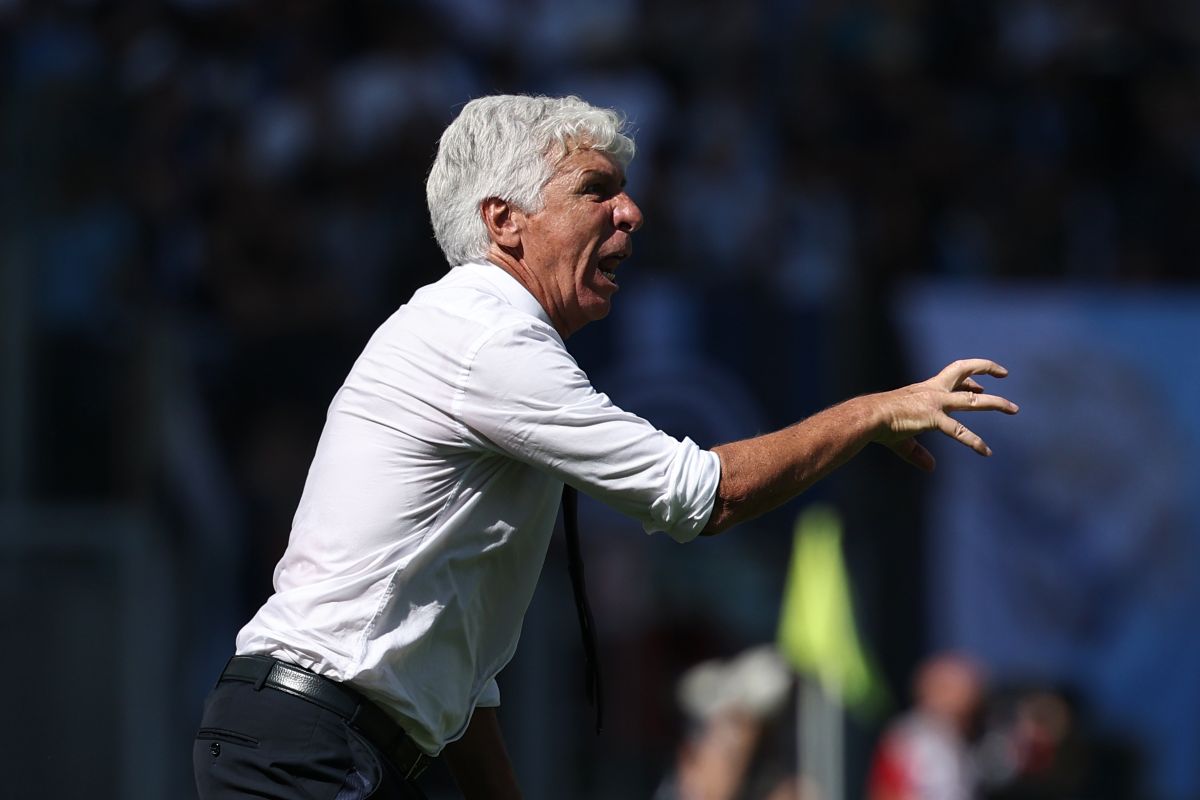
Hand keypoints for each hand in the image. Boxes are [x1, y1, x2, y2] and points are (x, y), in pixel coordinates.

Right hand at [872, 359, 1017, 470]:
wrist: (870, 417)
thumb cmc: (880, 424)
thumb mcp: (903, 438)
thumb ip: (919, 452)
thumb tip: (932, 468)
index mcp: (926, 389)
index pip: (954, 376)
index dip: (972, 379)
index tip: (982, 385)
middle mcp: (934, 391)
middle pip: (965, 373)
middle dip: (986, 369)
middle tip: (1005, 374)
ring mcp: (936, 403)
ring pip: (973, 400)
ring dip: (996, 403)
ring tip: (1014, 409)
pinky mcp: (934, 418)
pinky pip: (959, 431)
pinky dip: (974, 441)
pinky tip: (985, 451)